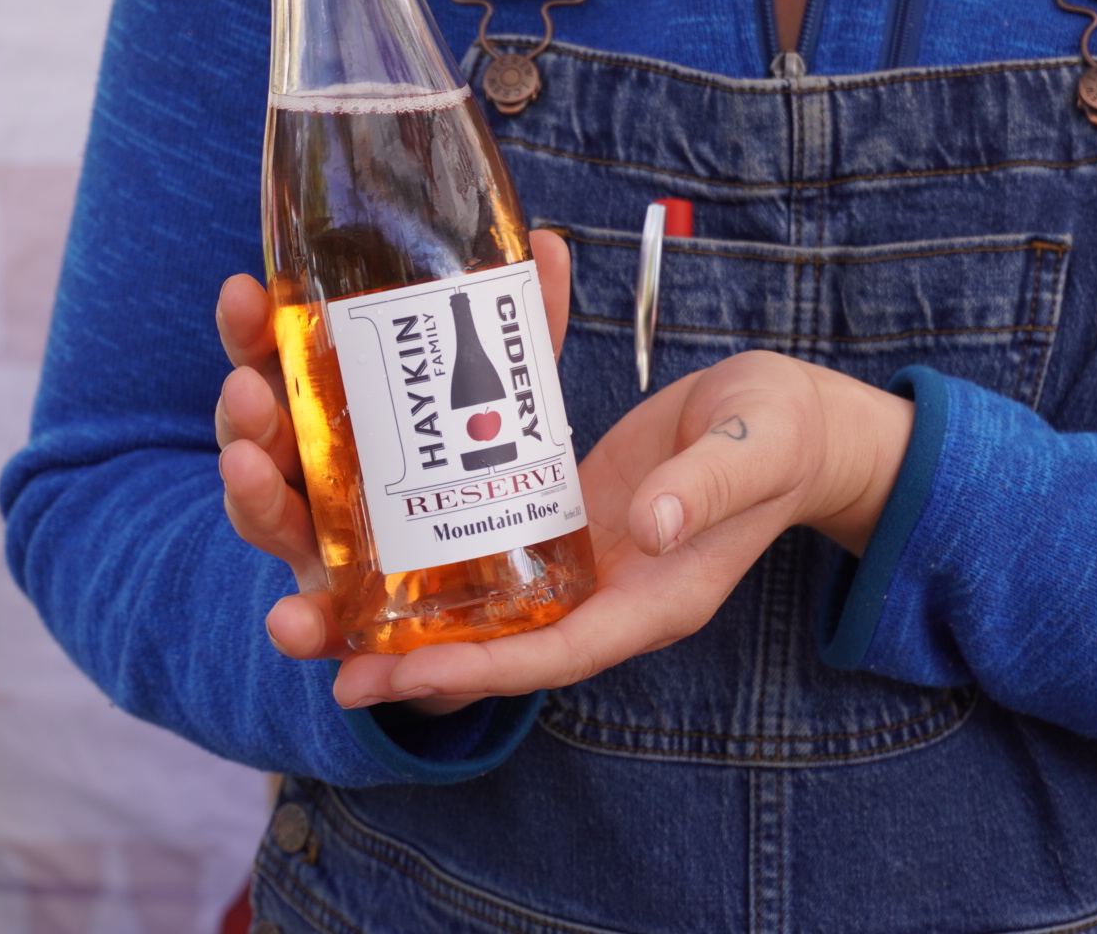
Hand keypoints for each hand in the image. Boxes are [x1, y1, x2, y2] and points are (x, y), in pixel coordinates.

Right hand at [214, 230, 573, 715]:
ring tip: (251, 471)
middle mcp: (313, 476)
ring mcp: (322, 546)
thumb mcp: (505, 398)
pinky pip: (315, 622)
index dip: (251, 331)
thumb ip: (524, 332)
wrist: (495, 593)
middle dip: (244, 410)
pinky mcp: (349, 615)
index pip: (275, 361)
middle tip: (248, 387)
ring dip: (251, 496)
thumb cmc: (475, 473)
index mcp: (332, 412)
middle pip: (258, 436)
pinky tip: (292, 625)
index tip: (243, 293)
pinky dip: (298, 625)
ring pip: (269, 518)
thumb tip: (549, 244)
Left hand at [330, 347, 914, 709]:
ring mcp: (575, 566)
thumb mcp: (758, 451)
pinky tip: (365, 540)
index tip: (401, 672)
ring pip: (475, 608)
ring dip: (398, 612)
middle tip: (320, 652)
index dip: (479, 669)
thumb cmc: (781, 437)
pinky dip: (427, 557)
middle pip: (495, 649)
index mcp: (652, 601)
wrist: (784, 424)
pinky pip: (482, 553)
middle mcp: (602, 597)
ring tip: (312, 607)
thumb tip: (653, 525)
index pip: (555, 654)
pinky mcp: (554, 521)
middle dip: (410, 659)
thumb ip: (709, 487)